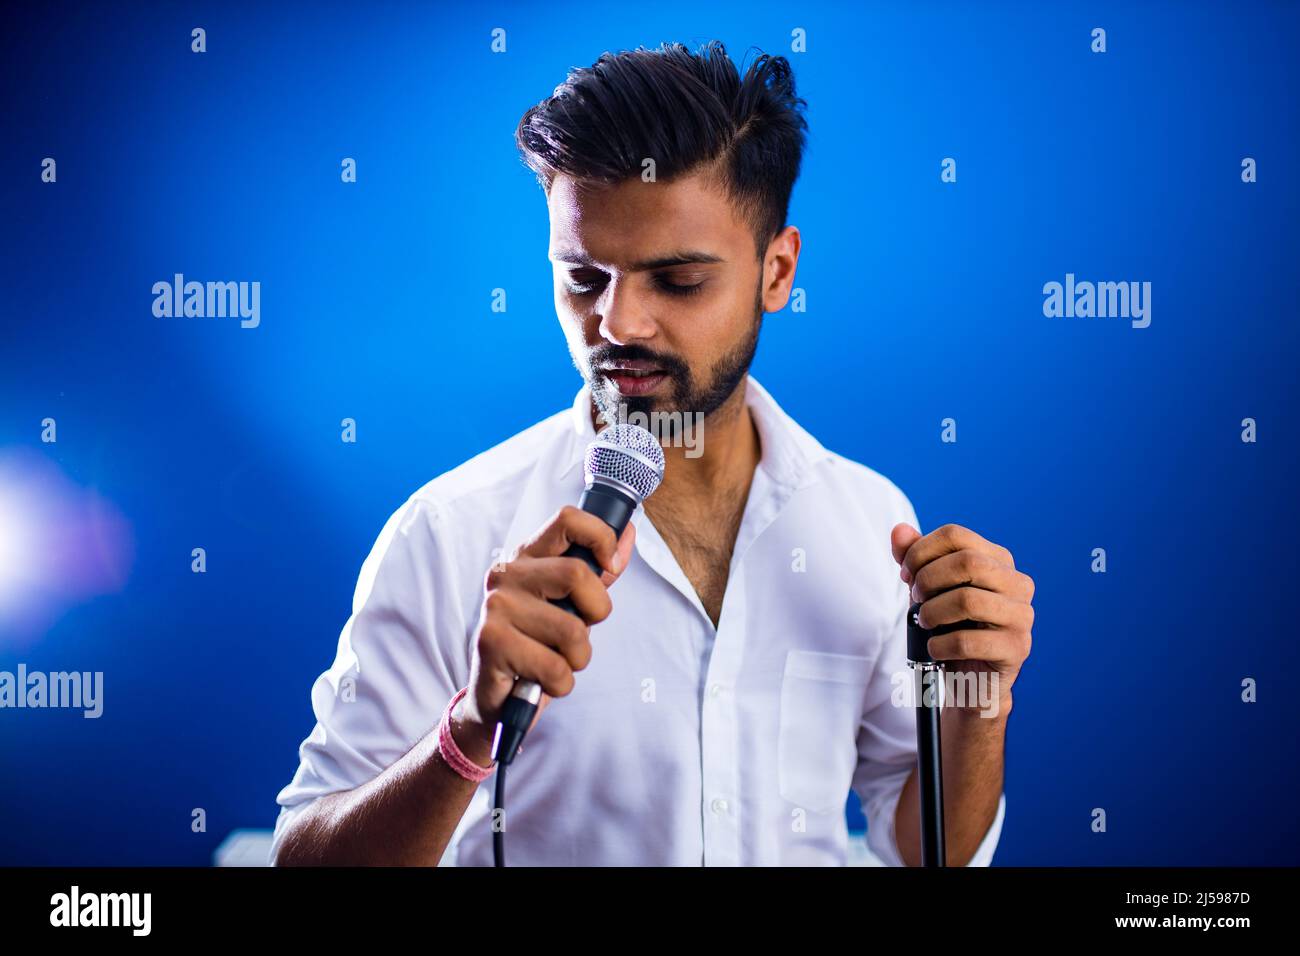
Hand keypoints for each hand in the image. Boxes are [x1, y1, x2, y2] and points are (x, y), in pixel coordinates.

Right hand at [450, 506, 636, 763]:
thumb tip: (628, 531)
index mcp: (526, 557)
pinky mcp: (491, 642)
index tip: (610, 567)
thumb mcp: (572, 605)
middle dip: (596, 613)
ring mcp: (495, 606)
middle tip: (578, 633)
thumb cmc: (539, 645)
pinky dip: (561, 683)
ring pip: (572, 629)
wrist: (497, 699)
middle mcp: (506, 574)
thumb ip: (598, 571)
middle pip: (577, 574)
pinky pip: (556, 667)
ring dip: (577, 658)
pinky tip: (541, 681)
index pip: (567, 519)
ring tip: (554, 660)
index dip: (601, 537)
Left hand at [891, 522, 1033, 715]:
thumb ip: (914, 558)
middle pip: (966, 562)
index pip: (956, 535)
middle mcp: (1018, 583)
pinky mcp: (1017, 649)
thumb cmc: (950, 627)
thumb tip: (899, 531)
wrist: (969, 679)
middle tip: (916, 600)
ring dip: (932, 613)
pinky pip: (968, 641)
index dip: (921, 551)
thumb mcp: (929, 589)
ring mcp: (1022, 616)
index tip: (906, 574)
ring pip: (968, 600)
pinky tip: (935, 649)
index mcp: (998, 560)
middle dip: (928, 580)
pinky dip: (940, 645)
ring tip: (924, 623)